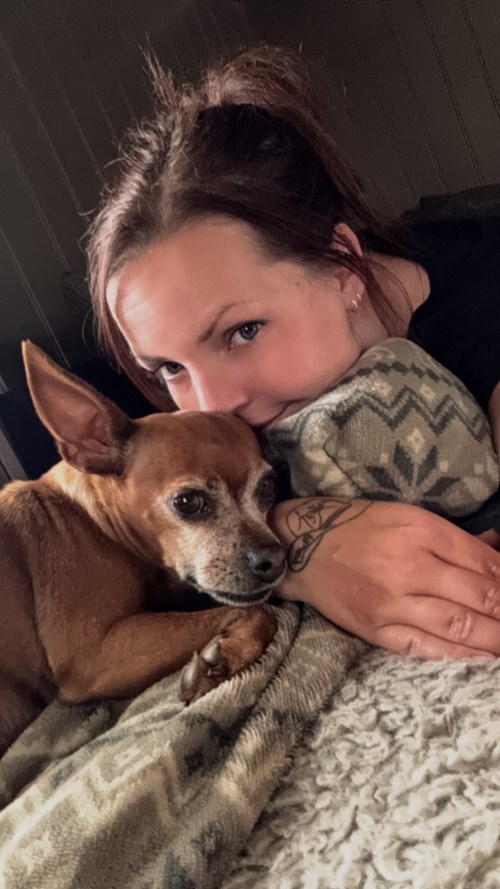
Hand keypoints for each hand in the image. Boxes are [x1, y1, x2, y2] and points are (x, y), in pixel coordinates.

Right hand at [269, 498, 499, 658]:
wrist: (301, 547)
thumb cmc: (358, 527)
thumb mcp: (407, 516)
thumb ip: (454, 538)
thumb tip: (497, 550)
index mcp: (420, 531)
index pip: (482, 562)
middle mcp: (408, 567)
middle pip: (478, 596)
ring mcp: (392, 603)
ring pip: (458, 626)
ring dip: (494, 637)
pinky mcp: (376, 629)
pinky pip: (426, 648)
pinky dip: (459, 655)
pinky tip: (482, 657)